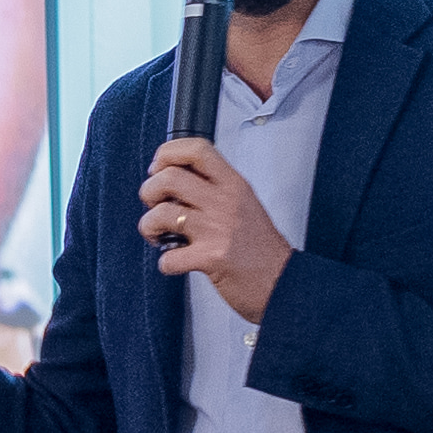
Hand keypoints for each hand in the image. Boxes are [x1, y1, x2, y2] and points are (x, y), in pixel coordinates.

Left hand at [140, 137, 295, 322]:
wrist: (284, 283)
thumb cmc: (263, 249)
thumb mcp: (245, 204)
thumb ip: (215, 189)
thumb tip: (176, 180)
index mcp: (234, 185)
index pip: (197, 149)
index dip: (168, 153)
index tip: (158, 167)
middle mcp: (225, 203)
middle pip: (170, 177)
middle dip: (149, 191)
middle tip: (154, 203)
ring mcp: (217, 230)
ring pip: (161, 213)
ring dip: (148, 225)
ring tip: (157, 234)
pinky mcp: (210, 259)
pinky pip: (168, 257)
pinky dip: (165, 262)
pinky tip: (176, 261)